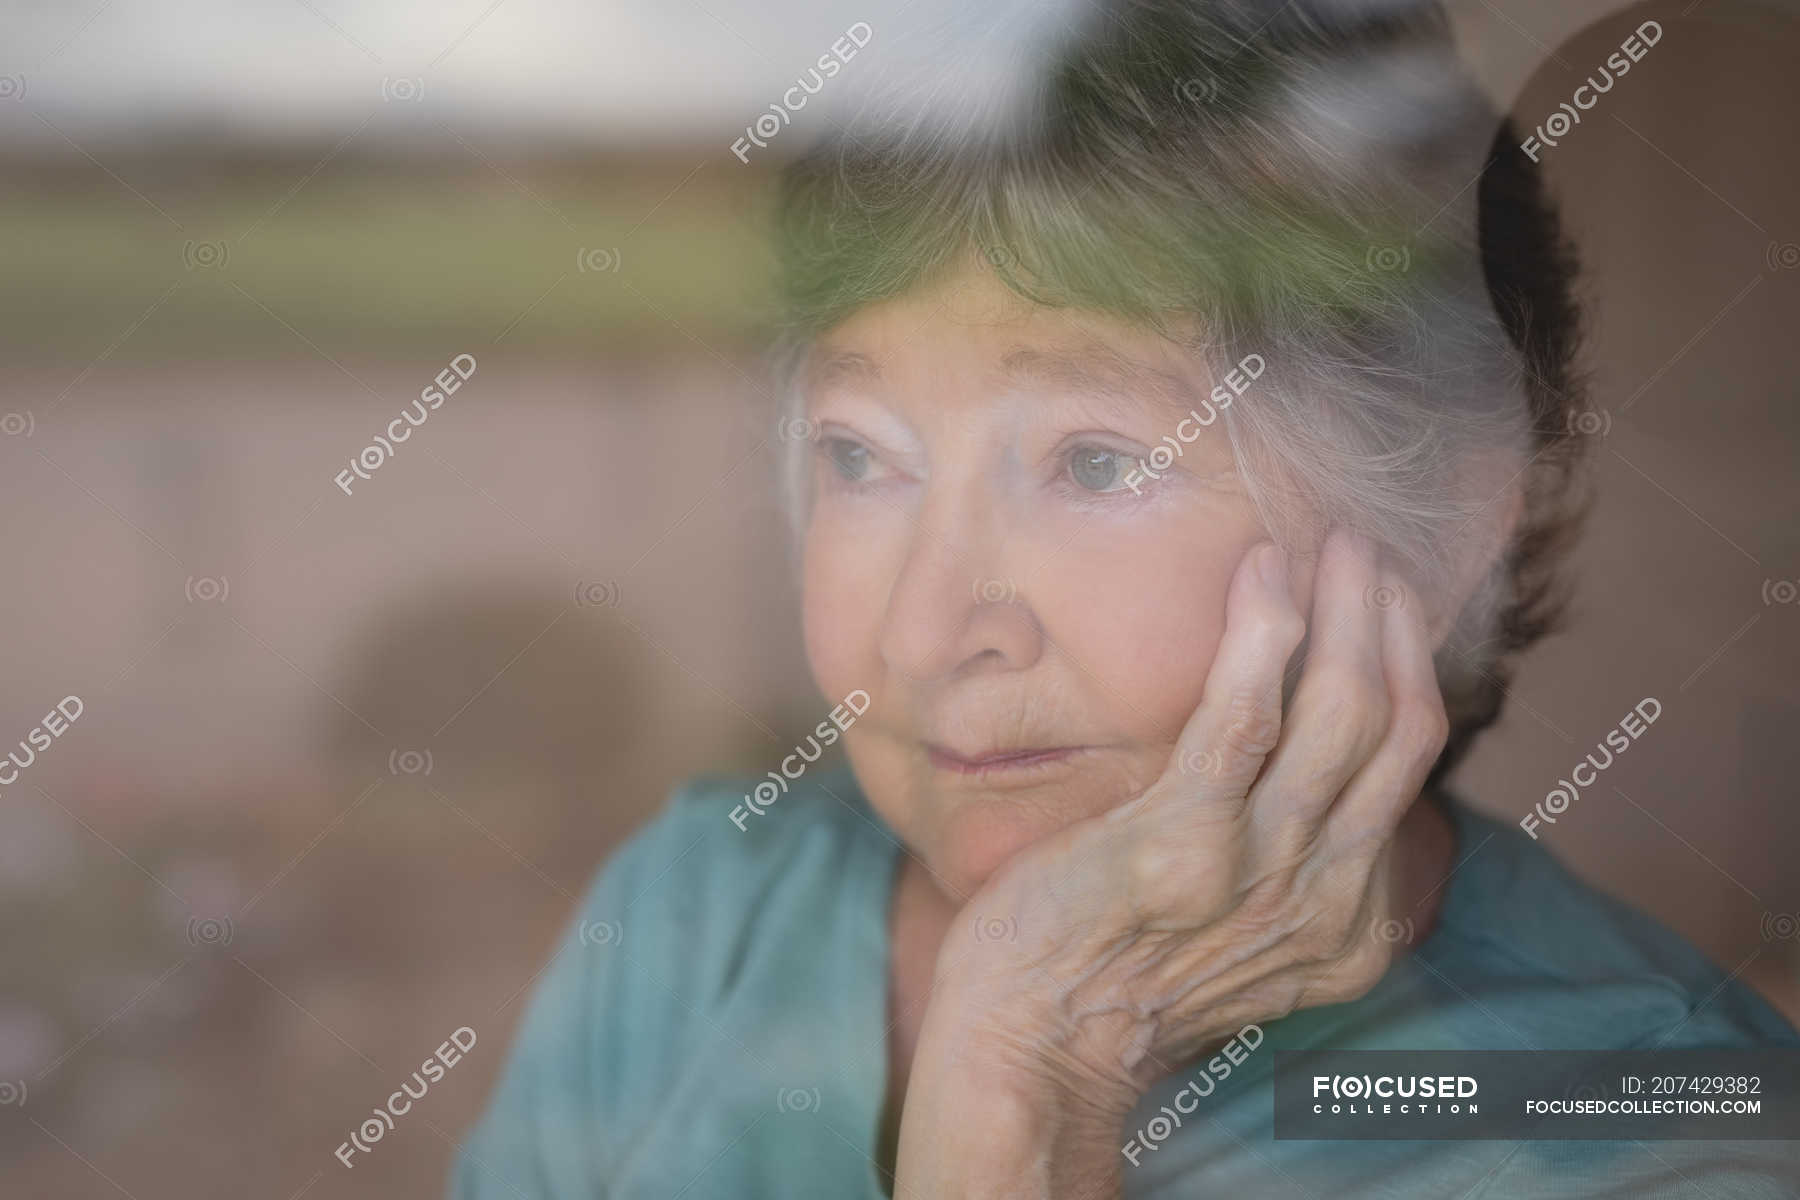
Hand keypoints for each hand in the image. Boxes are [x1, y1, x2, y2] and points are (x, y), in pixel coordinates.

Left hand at [893, 529, 1449, 1196]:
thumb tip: (1289, 765)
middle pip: (1396, 727)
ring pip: (1345, 710)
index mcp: (1349, 924)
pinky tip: (1261, 571)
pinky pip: (1247, 715)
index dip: (1404, 666)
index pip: (1407, 767)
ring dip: (1345, 609)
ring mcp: (1262, 874)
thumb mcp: (1234, 937)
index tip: (1377, 602)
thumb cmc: (1111, 973)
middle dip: (1390, 623)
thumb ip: (1281, 867)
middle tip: (1363, 549)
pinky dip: (1264, 632)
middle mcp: (1328, 900)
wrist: (1029, 1046)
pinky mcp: (1184, 845)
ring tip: (1327, 541)